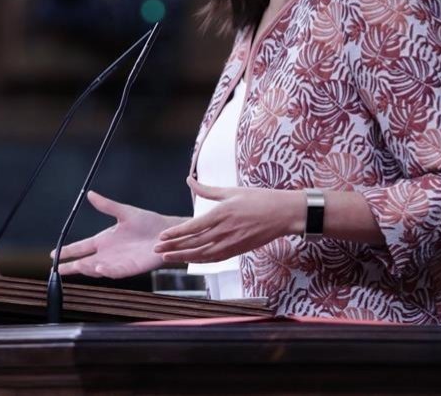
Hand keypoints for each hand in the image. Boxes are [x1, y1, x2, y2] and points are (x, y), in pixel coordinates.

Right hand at [51, 191, 181, 277]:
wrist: (167, 232)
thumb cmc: (148, 223)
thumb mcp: (124, 212)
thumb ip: (107, 205)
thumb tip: (91, 194)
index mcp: (104, 240)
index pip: (81, 247)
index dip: (68, 251)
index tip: (53, 254)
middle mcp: (108, 253)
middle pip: (85, 262)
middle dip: (72, 266)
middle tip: (58, 269)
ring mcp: (118, 262)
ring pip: (97, 268)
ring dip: (87, 268)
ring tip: (77, 266)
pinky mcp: (130, 268)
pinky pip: (115, 271)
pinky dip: (106, 271)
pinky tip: (99, 268)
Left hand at [154, 177, 301, 263]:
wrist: (284, 214)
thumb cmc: (259, 199)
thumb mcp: (231, 191)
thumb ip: (207, 189)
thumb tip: (188, 180)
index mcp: (222, 214)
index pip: (193, 227)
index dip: (176, 233)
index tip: (161, 237)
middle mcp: (225, 231)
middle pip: (194, 243)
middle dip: (173, 247)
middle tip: (156, 250)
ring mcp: (232, 243)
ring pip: (202, 254)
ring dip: (184, 256)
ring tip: (168, 258)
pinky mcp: (238, 250)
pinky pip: (215, 258)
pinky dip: (200, 260)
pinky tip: (190, 260)